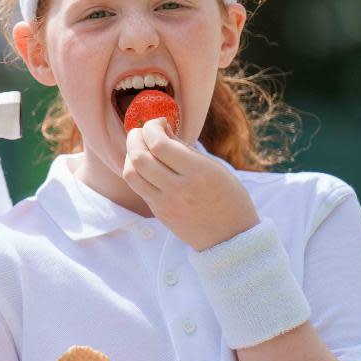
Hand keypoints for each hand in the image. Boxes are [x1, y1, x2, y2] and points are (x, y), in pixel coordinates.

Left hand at [122, 119, 259, 250]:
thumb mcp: (215, 168)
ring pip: (131, 173)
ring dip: (130, 154)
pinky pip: (137, 187)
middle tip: (141, 131)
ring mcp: (166, 203)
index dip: (152, 128)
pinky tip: (143, 164)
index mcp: (200, 172)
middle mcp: (180, 188)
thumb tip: (161, 130)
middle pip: (140, 157)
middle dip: (135, 137)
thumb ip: (185, 149)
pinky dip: (134, 170)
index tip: (158, 123)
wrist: (231, 238)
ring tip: (139, 147)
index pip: (160, 145)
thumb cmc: (228, 197)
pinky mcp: (159, 213)